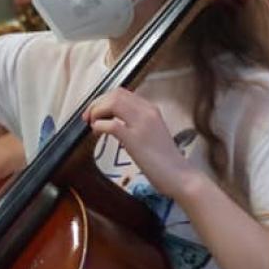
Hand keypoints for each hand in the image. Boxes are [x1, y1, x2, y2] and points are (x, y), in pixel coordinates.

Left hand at [82, 88, 199, 199]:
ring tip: (92, 124)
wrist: (180, 176)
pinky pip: (110, 124)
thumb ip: (136, 124)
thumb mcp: (152, 134)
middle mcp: (147, 112)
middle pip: (115, 94)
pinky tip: (98, 133)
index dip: (104, 99)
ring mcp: (141, 124)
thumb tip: (115, 123)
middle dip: (97, 103)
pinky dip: (99, 126)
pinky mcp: (135, 139)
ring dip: (96, 111)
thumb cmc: (166, 161)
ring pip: (112, 103)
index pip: (122, 93)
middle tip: (89, 117)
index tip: (96, 112)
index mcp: (151, 109)